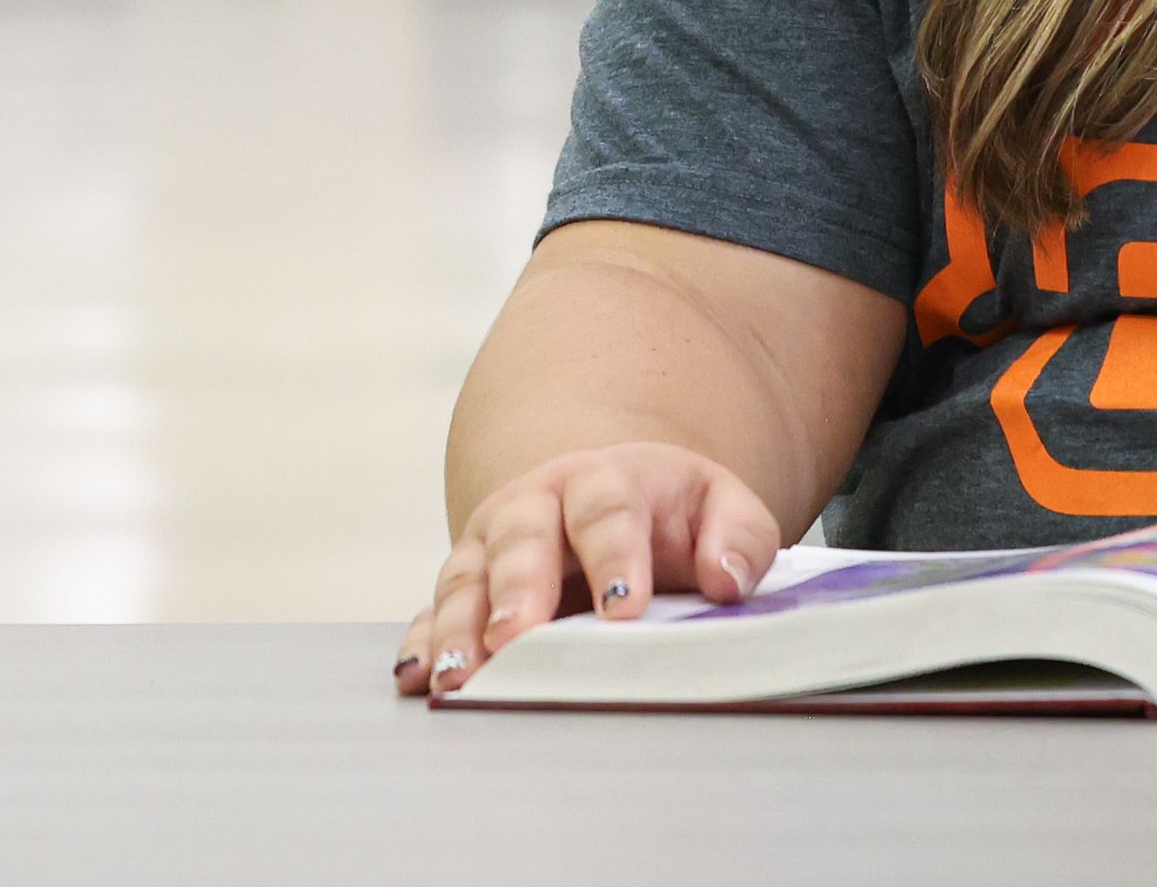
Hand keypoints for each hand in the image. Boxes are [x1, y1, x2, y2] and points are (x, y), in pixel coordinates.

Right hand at [399, 441, 783, 698]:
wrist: (608, 495)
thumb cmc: (670, 514)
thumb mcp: (720, 507)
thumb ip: (740, 535)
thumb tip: (727, 578)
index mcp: (606, 479)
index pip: (608, 511)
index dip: (615, 560)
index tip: (624, 612)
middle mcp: (536, 503)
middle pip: (521, 538)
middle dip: (517, 588)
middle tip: (516, 638)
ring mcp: (492, 543)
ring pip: (467, 577)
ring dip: (459, 627)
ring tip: (460, 677)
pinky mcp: (466, 584)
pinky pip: (434, 609)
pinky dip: (423, 641)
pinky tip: (416, 676)